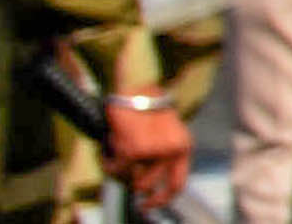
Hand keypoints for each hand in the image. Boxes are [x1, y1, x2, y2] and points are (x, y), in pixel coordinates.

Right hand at [103, 96, 190, 212]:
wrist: (135, 86)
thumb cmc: (147, 108)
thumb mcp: (166, 131)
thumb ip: (163, 156)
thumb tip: (147, 187)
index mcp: (182, 146)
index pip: (178, 184)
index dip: (162, 200)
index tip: (149, 206)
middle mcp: (171, 151)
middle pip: (148, 186)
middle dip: (135, 186)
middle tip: (127, 180)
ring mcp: (153, 152)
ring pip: (130, 179)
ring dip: (120, 170)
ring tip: (117, 152)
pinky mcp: (133, 151)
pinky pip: (116, 170)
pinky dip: (109, 162)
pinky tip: (109, 148)